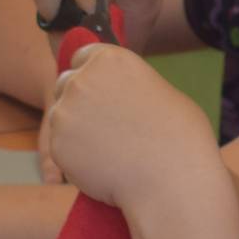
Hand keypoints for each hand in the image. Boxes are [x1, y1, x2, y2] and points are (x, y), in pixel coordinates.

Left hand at [40, 43, 216, 209]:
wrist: (172, 182)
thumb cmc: (181, 140)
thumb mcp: (164, 94)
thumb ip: (131, 86)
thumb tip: (119, 93)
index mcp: (111, 60)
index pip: (83, 56)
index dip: (91, 74)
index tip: (102, 91)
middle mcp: (82, 79)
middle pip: (66, 83)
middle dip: (79, 99)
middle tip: (103, 123)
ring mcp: (65, 112)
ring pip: (60, 115)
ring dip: (75, 127)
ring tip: (108, 148)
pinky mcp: (57, 144)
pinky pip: (61, 145)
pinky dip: (75, 154)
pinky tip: (103, 164)